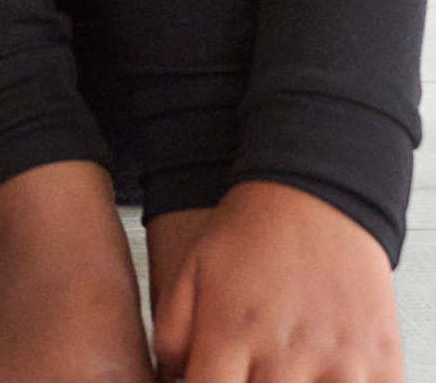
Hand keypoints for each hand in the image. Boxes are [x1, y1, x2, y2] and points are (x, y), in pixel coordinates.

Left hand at [153, 181, 403, 381]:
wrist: (316, 190)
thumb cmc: (252, 232)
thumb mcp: (191, 268)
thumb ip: (173, 334)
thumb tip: (174, 380)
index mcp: (230, 334)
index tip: (212, 381)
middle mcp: (283, 354)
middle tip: (254, 372)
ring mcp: (337, 363)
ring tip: (290, 371)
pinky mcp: (381, 364)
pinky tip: (330, 376)